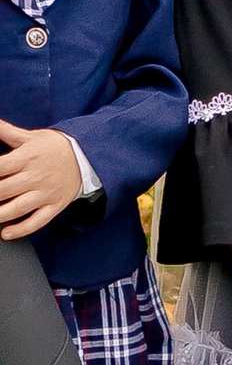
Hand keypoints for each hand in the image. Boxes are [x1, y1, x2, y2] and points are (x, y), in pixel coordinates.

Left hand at [0, 123, 80, 238]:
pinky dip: (21, 229)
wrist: (88, 156)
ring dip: (0, 215)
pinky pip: (37, 221)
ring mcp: (46, 193)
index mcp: (28, 157)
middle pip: (3, 190)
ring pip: (18, 208)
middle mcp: (36, 176)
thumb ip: (6, 131)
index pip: (0, 167)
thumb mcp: (30, 137)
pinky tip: (5, 233)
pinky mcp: (54, 205)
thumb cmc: (55, 147)